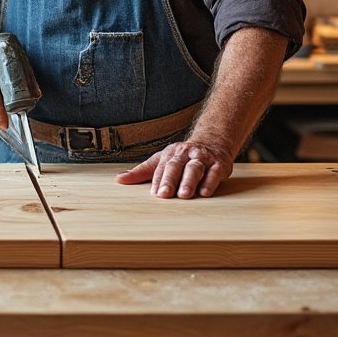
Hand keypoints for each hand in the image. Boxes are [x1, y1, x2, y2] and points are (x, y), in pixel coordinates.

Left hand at [115, 139, 233, 198]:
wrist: (213, 142)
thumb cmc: (183, 156)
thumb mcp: (161, 160)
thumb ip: (142, 172)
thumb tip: (119, 180)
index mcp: (170, 154)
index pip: (161, 168)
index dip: (157, 180)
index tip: (154, 194)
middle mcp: (185, 154)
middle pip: (176, 167)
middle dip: (170, 180)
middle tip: (164, 195)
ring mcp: (202, 158)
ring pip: (194, 169)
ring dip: (189, 182)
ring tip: (184, 195)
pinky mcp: (218, 164)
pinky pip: (214, 173)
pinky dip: (209, 183)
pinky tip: (204, 193)